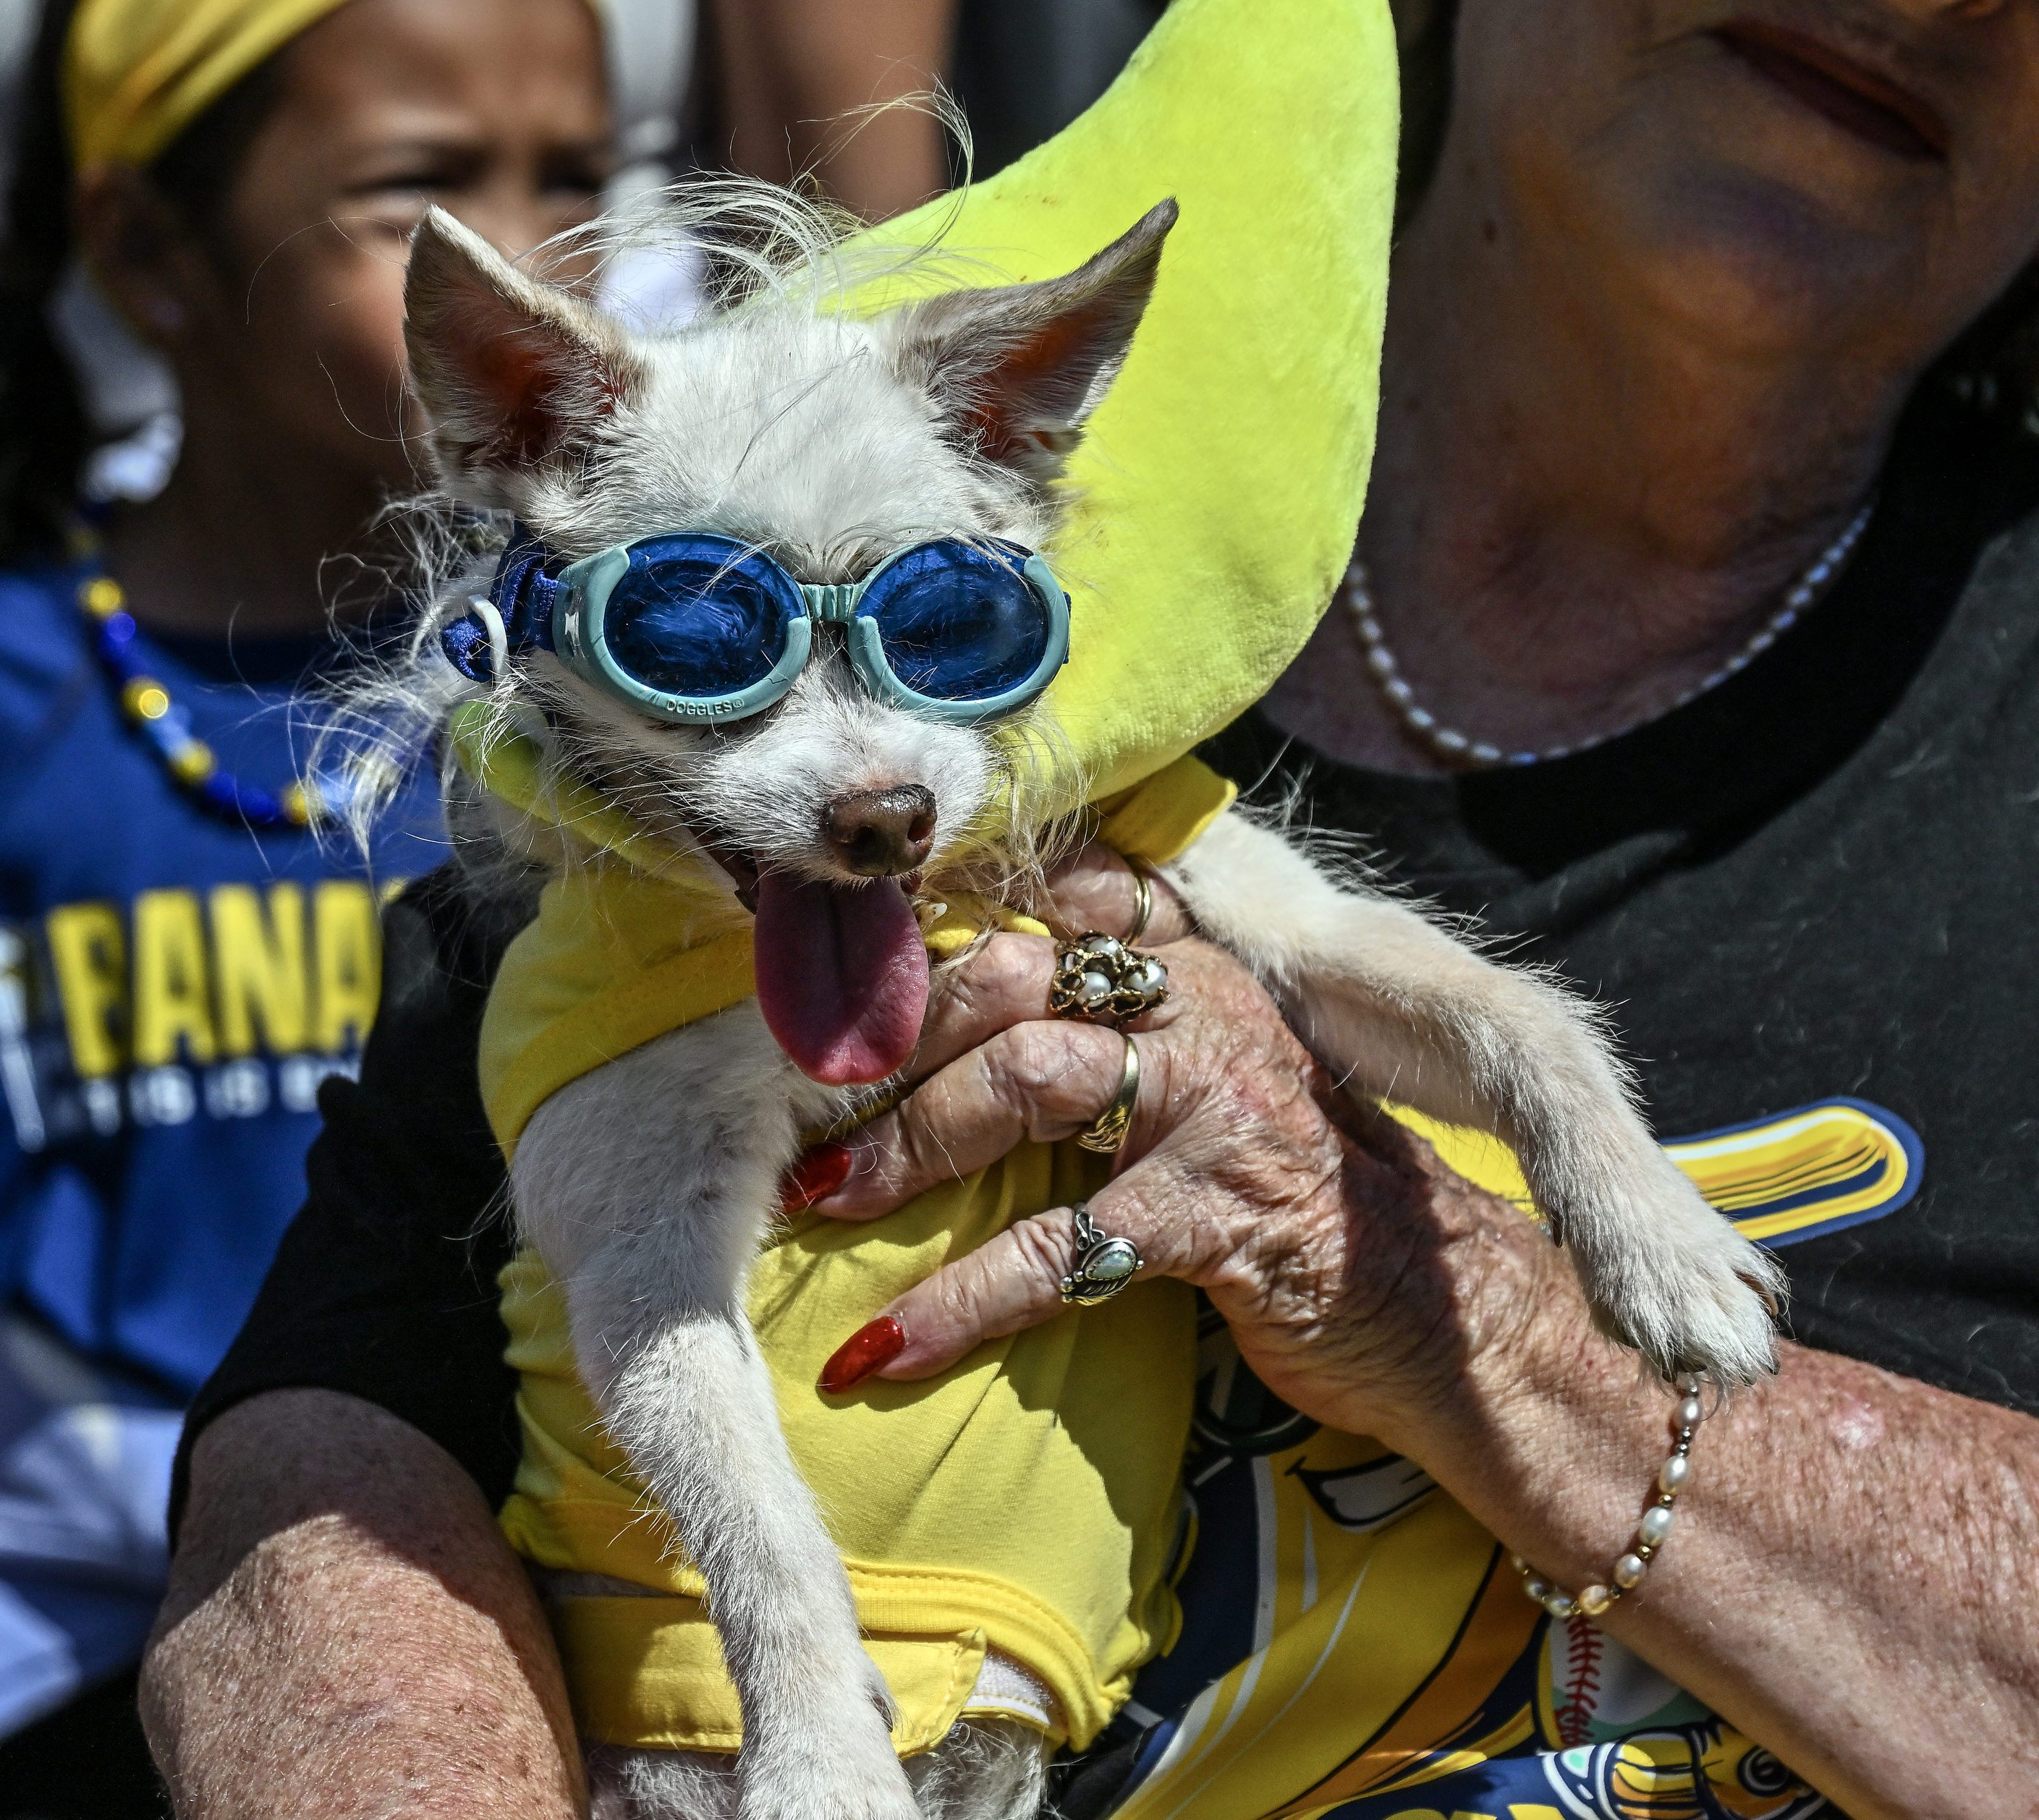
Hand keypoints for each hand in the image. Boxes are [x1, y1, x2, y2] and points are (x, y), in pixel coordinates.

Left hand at [806, 844, 1579, 1459]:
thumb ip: (1105, 1038)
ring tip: (817, 1205)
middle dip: (894, 1041)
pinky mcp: (1217, 1209)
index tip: (842, 953)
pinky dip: (960, 1300)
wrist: (1449, 1315)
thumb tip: (945, 1023)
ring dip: (907, 1146)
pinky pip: (1058, 1247)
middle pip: (1013, 980)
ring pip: (1027, 1079)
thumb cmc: (1289, 1199)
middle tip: (798, 1106)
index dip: (943, 917)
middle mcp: (1202, 1006)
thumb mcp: (1204, 1089)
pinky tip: (887, 1347)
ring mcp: (1216, 1099)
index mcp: (1190, 965)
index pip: (1053, 899)